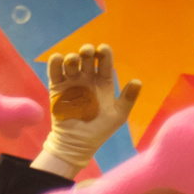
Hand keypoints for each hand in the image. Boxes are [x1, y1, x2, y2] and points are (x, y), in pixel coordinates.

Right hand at [37, 44, 139, 175]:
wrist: (77, 143)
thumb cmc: (100, 130)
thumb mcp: (118, 115)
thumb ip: (128, 99)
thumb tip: (138, 81)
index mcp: (103, 81)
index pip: (105, 61)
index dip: (104, 52)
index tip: (103, 50)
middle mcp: (88, 78)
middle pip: (87, 57)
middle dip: (87, 51)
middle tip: (87, 52)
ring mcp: (72, 82)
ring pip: (71, 62)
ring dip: (72, 57)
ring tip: (73, 61)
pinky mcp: (57, 88)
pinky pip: (55, 71)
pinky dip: (55, 62)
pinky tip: (58, 59)